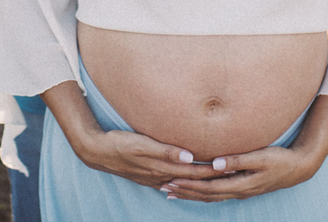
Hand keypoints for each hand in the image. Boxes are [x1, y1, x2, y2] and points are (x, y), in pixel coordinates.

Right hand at [73, 128, 219, 188]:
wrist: (96, 152)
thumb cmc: (119, 144)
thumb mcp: (142, 144)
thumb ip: (166, 150)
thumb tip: (189, 156)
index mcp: (161, 167)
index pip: (194, 171)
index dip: (212, 170)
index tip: (230, 168)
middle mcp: (160, 176)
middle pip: (191, 178)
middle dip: (210, 177)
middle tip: (230, 174)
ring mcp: (153, 178)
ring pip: (181, 182)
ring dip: (197, 182)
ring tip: (213, 180)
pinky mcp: (147, 176)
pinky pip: (170, 182)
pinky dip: (181, 183)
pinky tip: (184, 183)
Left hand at [161, 144, 320, 201]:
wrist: (298, 168)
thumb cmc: (280, 160)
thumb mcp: (260, 157)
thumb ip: (238, 160)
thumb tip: (215, 163)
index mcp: (240, 184)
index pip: (208, 187)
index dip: (189, 185)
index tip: (171, 180)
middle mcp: (238, 191)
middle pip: (205, 195)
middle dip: (184, 191)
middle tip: (163, 187)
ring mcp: (240, 191)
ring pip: (210, 196)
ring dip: (191, 194)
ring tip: (172, 191)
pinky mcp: (242, 187)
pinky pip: (218, 193)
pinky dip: (203, 193)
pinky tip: (196, 191)